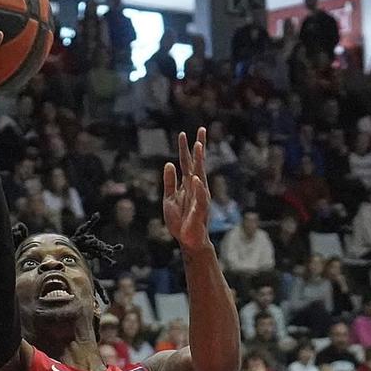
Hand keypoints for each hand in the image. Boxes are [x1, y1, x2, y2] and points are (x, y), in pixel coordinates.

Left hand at [161, 127, 211, 252]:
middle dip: (198, 147)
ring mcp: (199, 197)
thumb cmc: (180, 221)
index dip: (184, 149)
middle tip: (201, 129)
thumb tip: (169, 163)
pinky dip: (198, 188)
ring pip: (200, 175)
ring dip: (199, 162)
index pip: (186, 163)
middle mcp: (195, 188)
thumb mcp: (169, 199)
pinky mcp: (200, 210)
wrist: (188, 241)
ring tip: (199, 147)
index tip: (183, 133)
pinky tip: (196, 178)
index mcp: (187, 185)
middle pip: (197, 164)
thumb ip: (169, 182)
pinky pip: (199, 197)